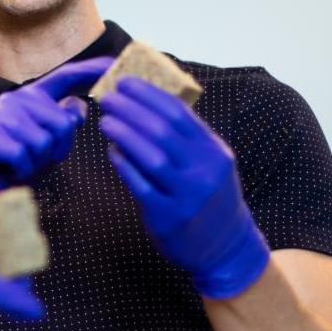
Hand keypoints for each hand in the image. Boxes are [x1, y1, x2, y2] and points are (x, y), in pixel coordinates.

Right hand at [0, 56, 112, 187]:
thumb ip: (62, 123)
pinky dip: (20, 170)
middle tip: (35, 157)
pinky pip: (21, 156)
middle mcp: (14, 100)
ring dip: (36, 162)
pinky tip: (7, 167)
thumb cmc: (16, 163)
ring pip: (42, 143)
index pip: (64, 77)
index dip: (90, 69)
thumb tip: (79, 105)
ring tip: (19, 162)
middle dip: (56, 149)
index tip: (113, 62)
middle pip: (61, 124)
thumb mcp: (47, 143)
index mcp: (31, 97)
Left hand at [99, 76, 268, 299]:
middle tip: (106, 97)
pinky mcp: (168, 216)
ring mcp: (186, 195)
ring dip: (123, 134)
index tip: (125, 82)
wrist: (226, 247)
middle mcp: (204, 171)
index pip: (178, 113)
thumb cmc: (210, 198)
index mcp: (214, 152)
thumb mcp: (211, 163)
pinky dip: (123, 165)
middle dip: (130, 109)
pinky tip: (111, 151)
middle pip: (162, 131)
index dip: (148, 95)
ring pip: (150, 156)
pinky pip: (140, 185)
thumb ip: (187, 139)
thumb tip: (148, 105)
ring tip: (105, 120)